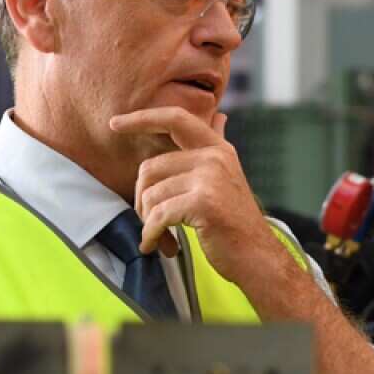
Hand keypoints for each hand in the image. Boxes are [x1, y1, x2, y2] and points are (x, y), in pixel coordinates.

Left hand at [109, 107, 288, 289]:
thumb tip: (220, 117)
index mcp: (218, 149)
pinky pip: (158, 216)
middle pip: (150, 167)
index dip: (142, 118)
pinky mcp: (203, 203)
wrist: (257, 256)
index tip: (115, 123)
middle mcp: (215, 158)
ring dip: (147, 221)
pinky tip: (158, 246)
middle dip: (141, 198)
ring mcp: (210, 179)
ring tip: (159, 235)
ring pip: (151, 194)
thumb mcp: (229, 176)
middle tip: (150, 220)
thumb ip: (216, 147)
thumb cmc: (236, 221)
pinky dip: (151, 235)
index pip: (175, 119)